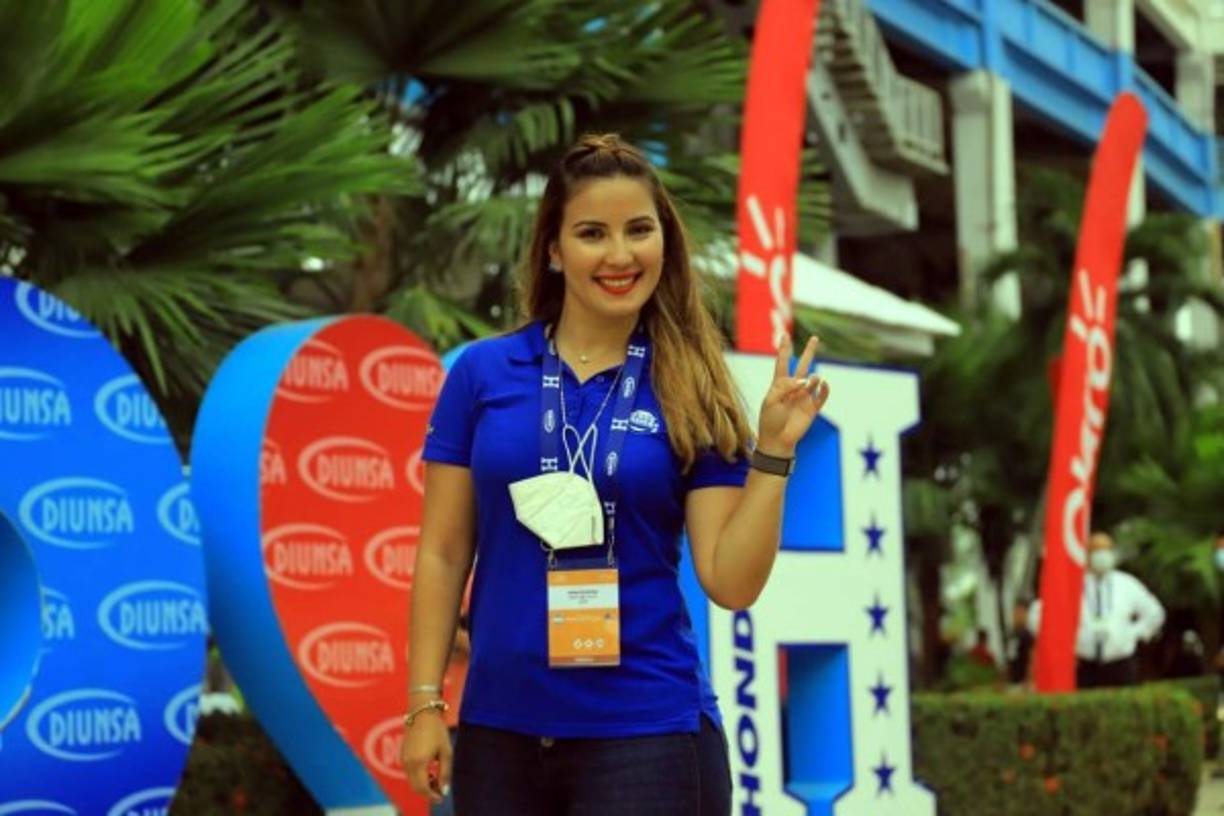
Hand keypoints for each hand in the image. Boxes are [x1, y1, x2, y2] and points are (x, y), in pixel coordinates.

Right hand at [400, 703, 451, 803]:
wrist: (422, 713)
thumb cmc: (437, 731)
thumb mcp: (445, 752)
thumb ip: (445, 772)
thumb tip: (444, 789)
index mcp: (419, 763)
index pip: (422, 788)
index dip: (432, 795)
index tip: (441, 797)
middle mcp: (408, 763)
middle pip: (415, 787)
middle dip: (427, 792)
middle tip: (440, 789)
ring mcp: (403, 759)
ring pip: (411, 780)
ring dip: (423, 784)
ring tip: (436, 778)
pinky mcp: (402, 755)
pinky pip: (409, 772)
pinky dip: (418, 777)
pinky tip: (429, 770)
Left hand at [756, 335, 830, 455]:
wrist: (777, 441)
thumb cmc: (770, 421)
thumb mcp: (771, 400)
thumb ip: (784, 386)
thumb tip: (804, 379)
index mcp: (779, 385)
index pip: (782, 363)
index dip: (783, 349)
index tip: (784, 335)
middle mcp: (793, 388)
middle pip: (802, 365)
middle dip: (808, 352)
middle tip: (814, 338)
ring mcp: (804, 397)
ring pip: (813, 379)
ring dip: (812, 378)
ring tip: (809, 382)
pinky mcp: (812, 408)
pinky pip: (822, 394)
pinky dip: (824, 388)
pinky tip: (823, 383)